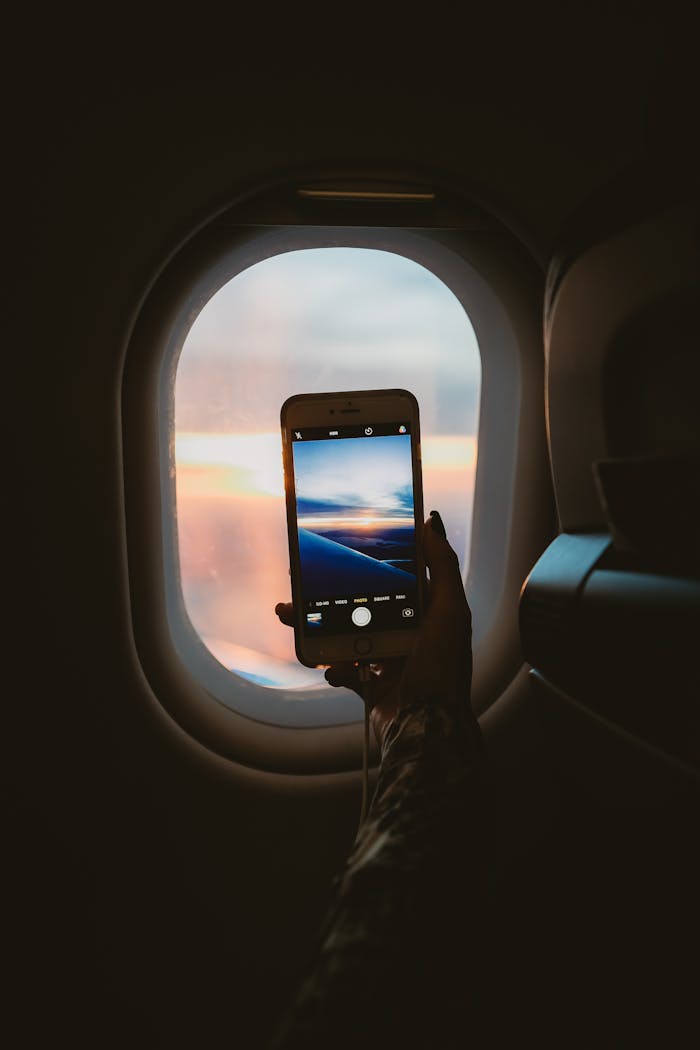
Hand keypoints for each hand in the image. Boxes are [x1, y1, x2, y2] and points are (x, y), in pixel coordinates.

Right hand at [275, 511, 472, 745]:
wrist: (427, 731)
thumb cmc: (443, 671)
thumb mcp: (449, 611)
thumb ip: (442, 567)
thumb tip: (432, 523)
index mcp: (426, 614)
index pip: (393, 579)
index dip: (367, 565)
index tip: (340, 550)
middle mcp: (407, 634)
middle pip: (360, 605)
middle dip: (329, 595)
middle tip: (302, 585)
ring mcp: (387, 661)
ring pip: (345, 634)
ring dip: (318, 626)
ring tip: (293, 617)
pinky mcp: (371, 686)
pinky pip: (343, 669)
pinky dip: (334, 667)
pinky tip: (334, 667)